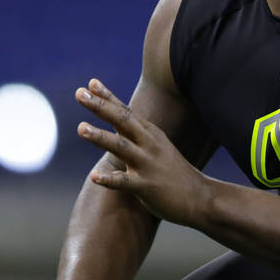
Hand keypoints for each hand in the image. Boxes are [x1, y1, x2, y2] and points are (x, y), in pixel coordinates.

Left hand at [75, 78, 210, 225]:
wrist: (200, 197)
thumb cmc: (172, 172)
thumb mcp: (157, 146)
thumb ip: (136, 133)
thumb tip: (116, 118)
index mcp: (149, 133)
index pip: (125, 111)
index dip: (107, 96)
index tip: (90, 82)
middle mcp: (149, 144)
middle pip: (122, 120)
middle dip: (100, 107)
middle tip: (79, 94)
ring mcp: (148, 164)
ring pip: (121, 147)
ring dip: (100, 137)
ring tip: (81, 128)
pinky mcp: (147, 186)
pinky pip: (125, 182)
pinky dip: (109, 179)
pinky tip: (95, 176)